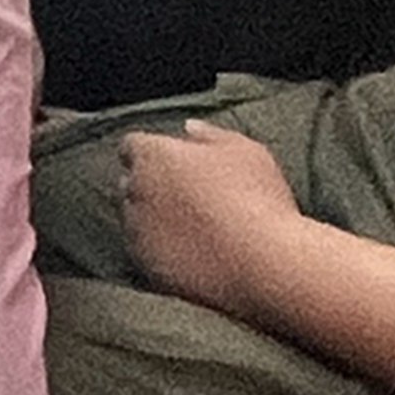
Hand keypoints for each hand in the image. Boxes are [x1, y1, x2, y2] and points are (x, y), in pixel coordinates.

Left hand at [115, 122, 310, 318]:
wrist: (264, 264)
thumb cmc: (257, 199)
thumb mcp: (244, 151)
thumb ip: (209, 134)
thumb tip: (188, 128)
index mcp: (153, 156)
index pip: (133, 146)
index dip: (154, 153)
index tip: (173, 161)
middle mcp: (135, 190)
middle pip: (130, 182)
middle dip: (149, 185)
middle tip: (185, 196)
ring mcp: (137, 231)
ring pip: (134, 219)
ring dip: (152, 219)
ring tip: (191, 228)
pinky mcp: (145, 265)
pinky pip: (145, 252)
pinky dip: (159, 250)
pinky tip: (189, 253)